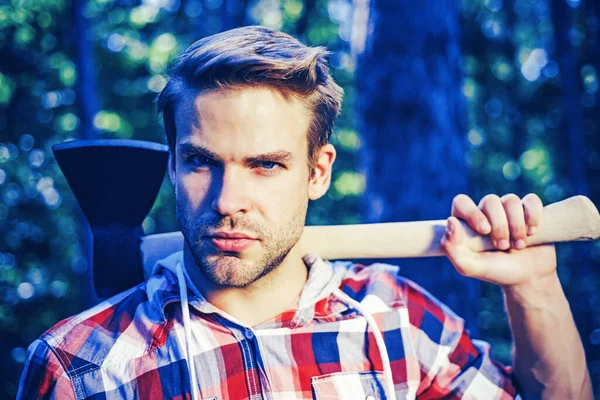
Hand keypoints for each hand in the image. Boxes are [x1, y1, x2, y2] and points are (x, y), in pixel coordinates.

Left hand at [441, 193, 556, 287]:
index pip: (462, 202)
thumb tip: (450, 222)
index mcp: (467, 223)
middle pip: (490, 201)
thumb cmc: (496, 272)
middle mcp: (486, 213)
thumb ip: (452, 249)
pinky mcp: (529, 211)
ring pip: (511, 200)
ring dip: (517, 225)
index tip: (484, 231)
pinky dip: (533, 215)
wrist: (528, 279)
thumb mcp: (470, 267)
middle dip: (500, 226)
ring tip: (519, 245)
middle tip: (503, 246)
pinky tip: (532, 232)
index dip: (473, 213)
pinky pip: (531, 200)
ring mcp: (508, 210)